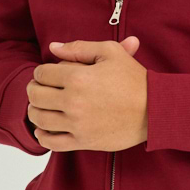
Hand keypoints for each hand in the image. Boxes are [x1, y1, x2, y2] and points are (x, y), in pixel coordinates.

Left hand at [27, 37, 146, 151]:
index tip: (46, 74)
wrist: (155, 109)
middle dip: (34, 89)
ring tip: (41, 106)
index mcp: (78, 77)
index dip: (41, 72)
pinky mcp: (83, 141)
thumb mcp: (110, 52)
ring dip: (35, 111)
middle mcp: (74, 101)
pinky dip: (42, 136)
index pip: (42, 74)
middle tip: (39, 88)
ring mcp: (77, 124)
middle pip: (36, 96)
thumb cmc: (134, 78)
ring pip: (40, 119)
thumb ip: (79, 47)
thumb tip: (53, 47)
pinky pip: (52, 142)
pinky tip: (44, 129)